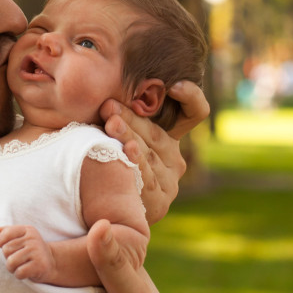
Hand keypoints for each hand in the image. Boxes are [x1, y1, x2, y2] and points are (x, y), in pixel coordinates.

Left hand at [0, 225, 54, 282]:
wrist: (52, 262)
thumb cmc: (31, 250)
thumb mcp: (21, 238)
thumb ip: (7, 232)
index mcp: (27, 230)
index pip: (6, 233)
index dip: (1, 242)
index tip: (7, 247)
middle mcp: (32, 239)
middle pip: (6, 249)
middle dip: (7, 257)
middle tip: (17, 259)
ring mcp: (37, 251)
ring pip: (11, 261)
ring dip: (12, 268)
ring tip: (19, 266)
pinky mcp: (39, 265)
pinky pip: (19, 272)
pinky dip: (19, 275)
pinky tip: (25, 272)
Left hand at [100, 81, 208, 223]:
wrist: (98, 207)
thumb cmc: (102, 158)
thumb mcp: (114, 131)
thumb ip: (120, 111)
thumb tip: (110, 89)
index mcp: (169, 137)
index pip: (194, 112)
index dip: (190, 96)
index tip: (173, 85)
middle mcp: (174, 159)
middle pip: (156, 134)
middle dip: (130, 118)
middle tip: (109, 106)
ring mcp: (169, 182)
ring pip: (149, 154)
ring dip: (127, 137)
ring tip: (111, 123)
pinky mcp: (159, 203)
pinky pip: (146, 179)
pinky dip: (135, 163)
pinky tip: (125, 151)